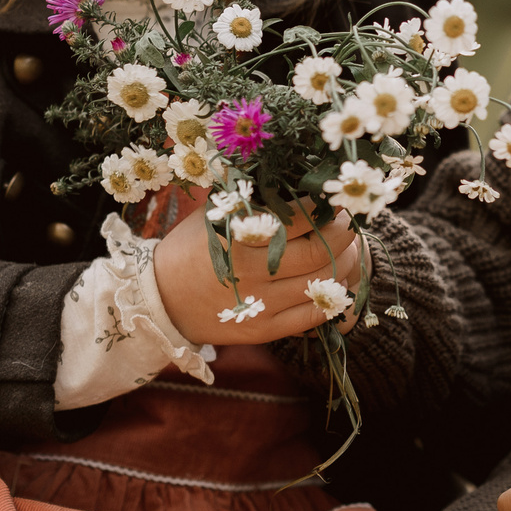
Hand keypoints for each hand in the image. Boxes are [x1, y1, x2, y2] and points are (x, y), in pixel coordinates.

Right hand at [155, 202, 363, 345]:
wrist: (162, 299)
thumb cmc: (192, 247)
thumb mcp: (215, 214)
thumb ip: (254, 200)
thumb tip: (298, 180)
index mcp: (238, 236)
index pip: (298, 219)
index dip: (323, 208)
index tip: (332, 200)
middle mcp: (251, 272)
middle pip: (320, 252)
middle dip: (344, 233)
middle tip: (347, 222)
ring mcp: (260, 305)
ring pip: (323, 283)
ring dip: (345, 262)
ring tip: (346, 248)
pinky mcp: (265, 330)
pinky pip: (315, 315)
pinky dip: (333, 296)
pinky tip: (336, 281)